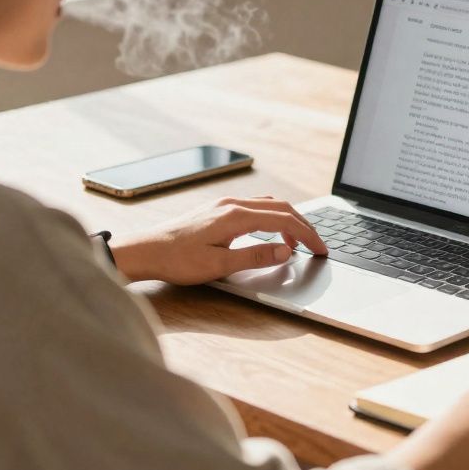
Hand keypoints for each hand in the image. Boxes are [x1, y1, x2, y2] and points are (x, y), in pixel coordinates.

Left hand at [110, 196, 326, 284]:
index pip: (284, 220)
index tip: (321, 250)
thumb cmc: (178, 260)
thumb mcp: (219, 265)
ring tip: (296, 243)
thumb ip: (255, 257)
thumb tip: (285, 252)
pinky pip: (255, 207)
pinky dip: (271, 218)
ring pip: (268, 205)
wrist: (147, 250)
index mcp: (236, 216)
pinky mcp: (218, 209)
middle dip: (304, 226)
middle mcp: (232, 204)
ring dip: (287, 220)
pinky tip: (269, 235)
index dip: (307, 235)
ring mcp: (224, 204)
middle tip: (317, 246)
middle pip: (281, 208)